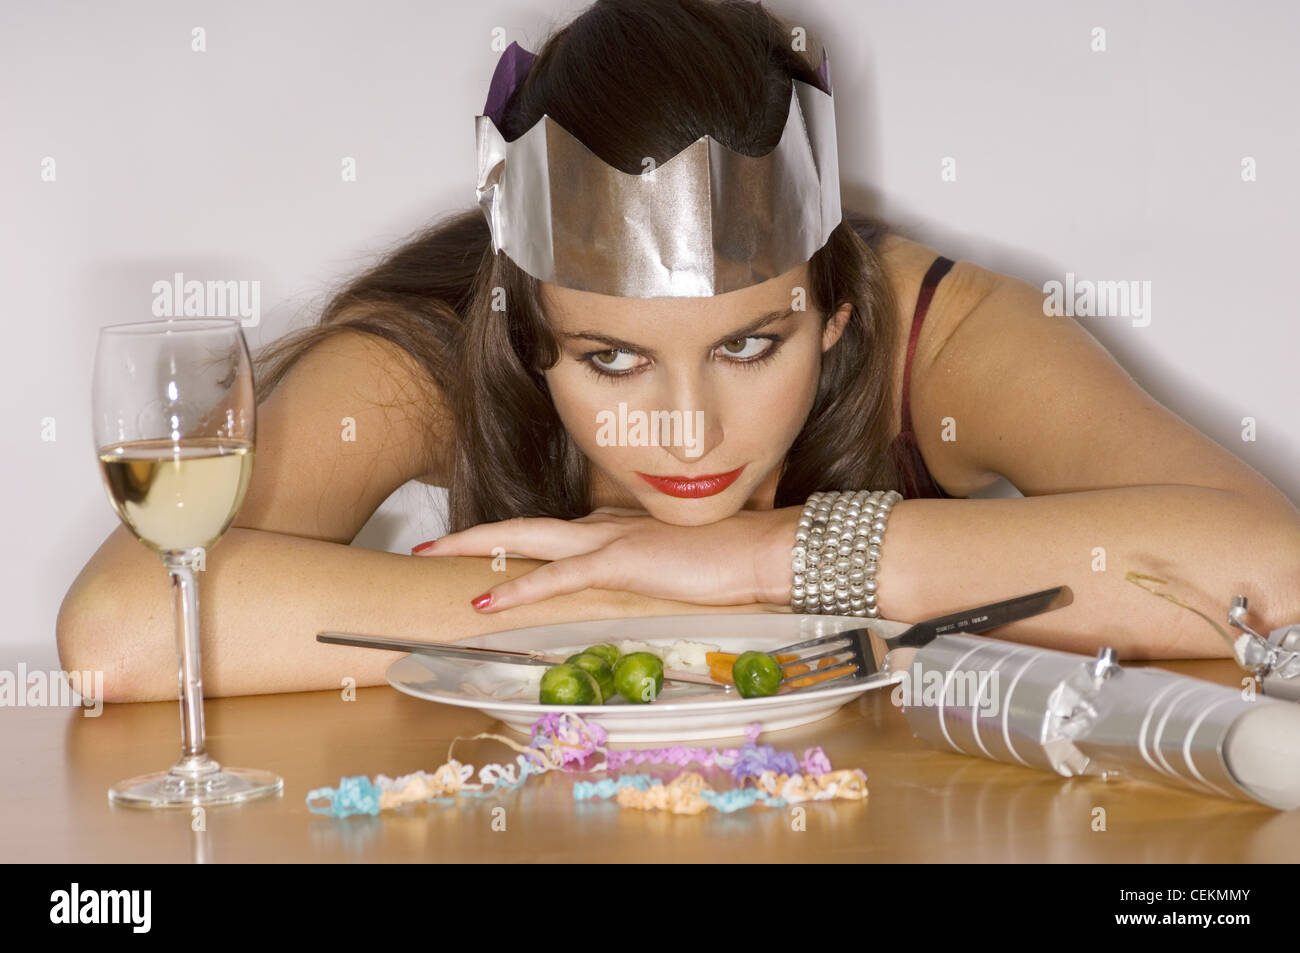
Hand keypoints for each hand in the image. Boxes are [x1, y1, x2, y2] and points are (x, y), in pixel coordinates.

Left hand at [411, 505, 801, 612]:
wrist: (762, 552)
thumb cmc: (730, 562)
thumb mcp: (678, 566)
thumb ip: (649, 571)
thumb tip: (638, 586)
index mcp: (618, 529)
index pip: (554, 533)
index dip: (514, 542)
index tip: (481, 550)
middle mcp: (606, 527)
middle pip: (525, 526)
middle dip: (474, 535)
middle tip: (430, 546)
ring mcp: (611, 540)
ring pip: (528, 540)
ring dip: (477, 549)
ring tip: (433, 556)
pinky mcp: (621, 561)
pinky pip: (558, 576)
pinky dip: (519, 588)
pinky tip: (489, 602)